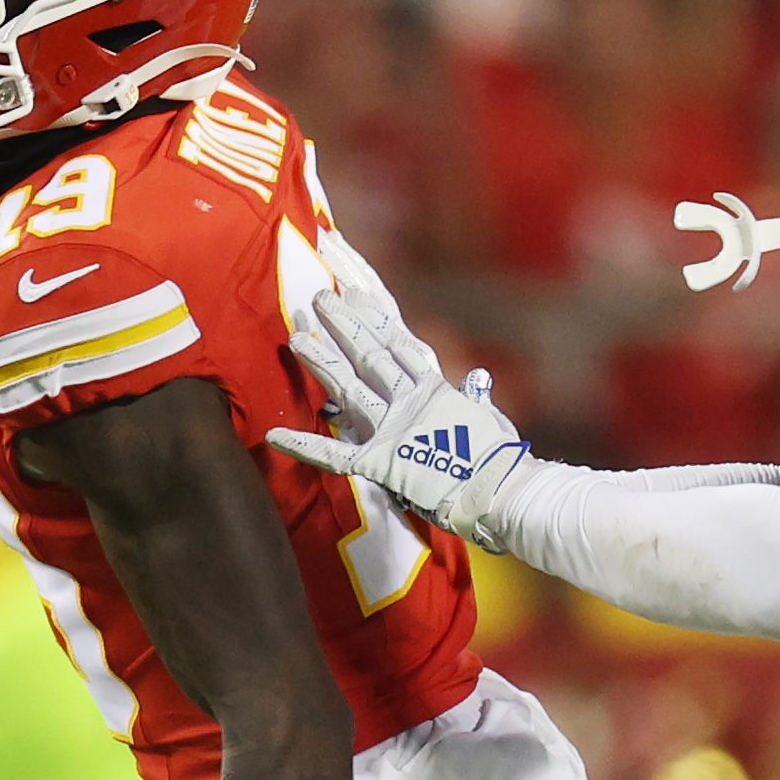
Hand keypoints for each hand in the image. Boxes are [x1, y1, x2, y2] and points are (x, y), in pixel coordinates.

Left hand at [265, 287, 532, 540]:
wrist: (505, 489)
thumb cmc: (502, 458)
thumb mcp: (486, 417)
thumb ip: (472, 396)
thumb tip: (474, 378)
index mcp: (434, 388)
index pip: (397, 341)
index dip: (373, 315)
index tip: (353, 290)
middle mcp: (410, 400)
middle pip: (368, 354)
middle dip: (341, 325)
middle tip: (317, 298)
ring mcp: (394, 427)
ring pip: (350, 385)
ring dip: (321, 361)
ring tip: (295, 334)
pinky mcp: (382, 460)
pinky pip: (334, 455)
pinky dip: (304, 446)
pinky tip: (274, 436)